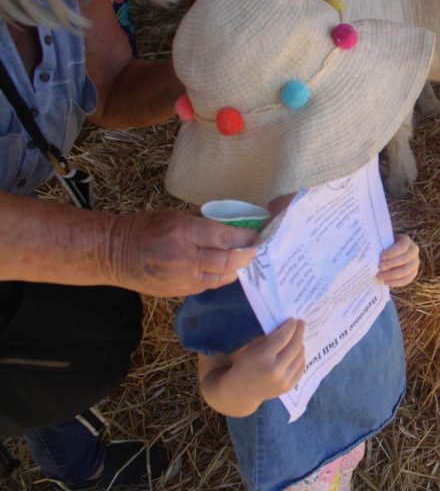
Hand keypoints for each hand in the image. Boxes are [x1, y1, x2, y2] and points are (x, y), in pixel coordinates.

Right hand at [105, 209, 257, 297]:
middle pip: (228, 260)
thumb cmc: (145, 228)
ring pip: (222, 277)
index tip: (257, 235)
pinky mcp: (179, 292)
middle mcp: (184, 257)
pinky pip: (209, 285)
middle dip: (247, 255)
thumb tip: (234, 221)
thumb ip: (204, 219)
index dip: (246, 237)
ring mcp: (181, 278)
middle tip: (256, 250)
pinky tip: (225, 270)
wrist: (114, 254)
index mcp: (183, 232)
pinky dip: (221, 277)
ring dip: (236, 268)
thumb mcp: (175, 214)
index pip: (225, 237)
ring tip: (244, 260)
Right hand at [223, 319, 306, 405]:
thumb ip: (269, 337)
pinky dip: (301, 358)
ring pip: (300, 357)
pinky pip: (301, 368)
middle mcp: (276, 369)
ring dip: (301, 345)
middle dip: (299, 332)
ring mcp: (284, 380)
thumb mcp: (252, 348)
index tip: (294, 320)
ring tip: (299, 338)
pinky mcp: (288, 387)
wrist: (241, 391)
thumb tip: (286, 326)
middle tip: (301, 323)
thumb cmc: (245, 365)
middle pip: (295, 346)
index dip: (290, 327)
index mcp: (263, 356)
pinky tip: (298, 352)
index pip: (283, 337)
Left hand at [377, 234, 419, 286]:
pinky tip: (386, 282)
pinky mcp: (414, 272)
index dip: (392, 252)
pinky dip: (396, 282)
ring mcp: (415, 262)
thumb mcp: (383, 242)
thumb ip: (379, 246)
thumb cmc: (385, 246)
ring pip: (407, 270)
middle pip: (405, 258)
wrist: (391, 254)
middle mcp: (414, 250)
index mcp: (406, 240)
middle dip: (391, 264)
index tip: (381, 256)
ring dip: (392, 275)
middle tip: (380, 267)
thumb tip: (371, 253)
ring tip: (380, 276)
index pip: (402, 246)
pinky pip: (407, 279)